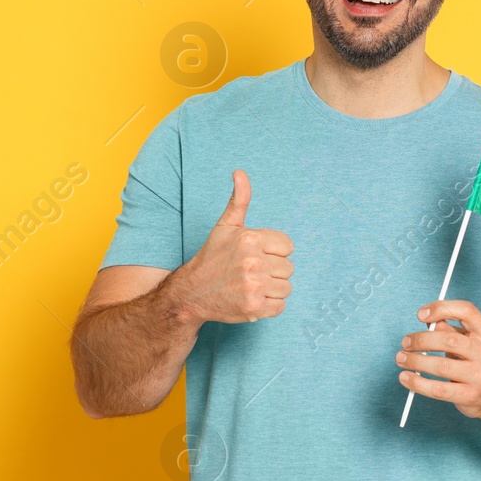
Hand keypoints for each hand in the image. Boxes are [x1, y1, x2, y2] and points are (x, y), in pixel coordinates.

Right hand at [173, 169, 293, 323]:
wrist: (191, 293)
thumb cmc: (212, 258)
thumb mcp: (225, 226)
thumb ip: (239, 200)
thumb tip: (240, 172)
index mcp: (250, 238)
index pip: (288, 246)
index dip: (274, 252)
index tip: (257, 256)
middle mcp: (253, 261)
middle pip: (288, 268)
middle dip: (273, 271)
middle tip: (251, 273)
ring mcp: (254, 286)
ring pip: (286, 288)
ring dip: (272, 289)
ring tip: (251, 286)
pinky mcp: (254, 308)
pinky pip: (281, 306)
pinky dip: (269, 306)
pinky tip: (252, 299)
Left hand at [396, 300, 480, 420]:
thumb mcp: (473, 342)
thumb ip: (452, 330)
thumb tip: (430, 321)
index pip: (467, 311)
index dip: (441, 308)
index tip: (421, 315)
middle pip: (450, 340)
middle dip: (422, 340)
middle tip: (406, 342)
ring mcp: (480, 376)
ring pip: (442, 366)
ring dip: (415, 361)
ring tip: (401, 359)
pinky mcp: (469, 396)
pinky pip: (438, 390)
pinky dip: (418, 383)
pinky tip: (406, 378)